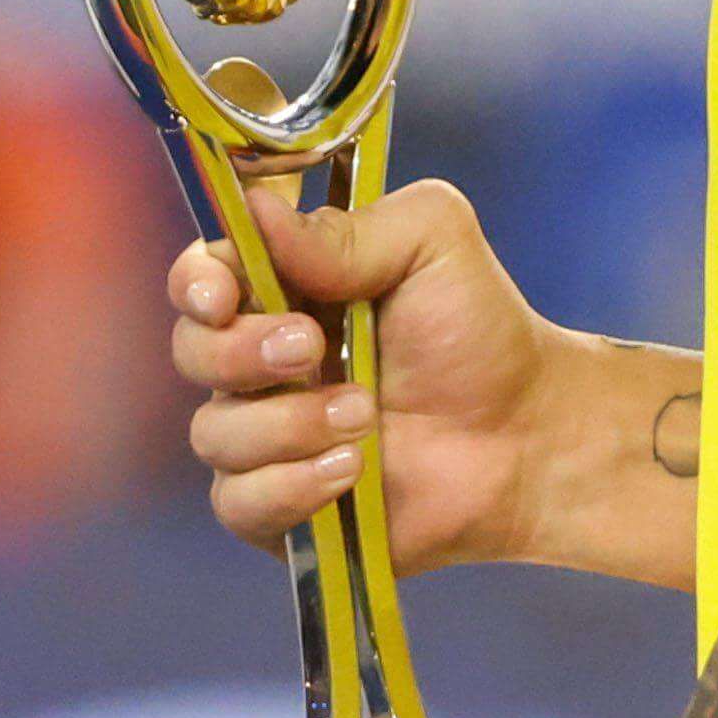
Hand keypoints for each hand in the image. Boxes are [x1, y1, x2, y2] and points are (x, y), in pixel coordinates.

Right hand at [168, 180, 564, 571]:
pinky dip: (292, 486)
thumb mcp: (433, 244)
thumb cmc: (479, 334)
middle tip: (313, 348)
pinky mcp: (281, 507)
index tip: (222, 294)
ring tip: (365, 418)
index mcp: (284, 290)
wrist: (526, 438)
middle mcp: (262, 362)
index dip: (197, 283)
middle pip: (191, 352)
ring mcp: (267, 438)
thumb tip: (256, 210)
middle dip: (242, 352)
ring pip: (215, 434)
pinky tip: (353, 470)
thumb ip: (348, 229)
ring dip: (288, 424)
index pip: (200, 277)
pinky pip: (240, 502)